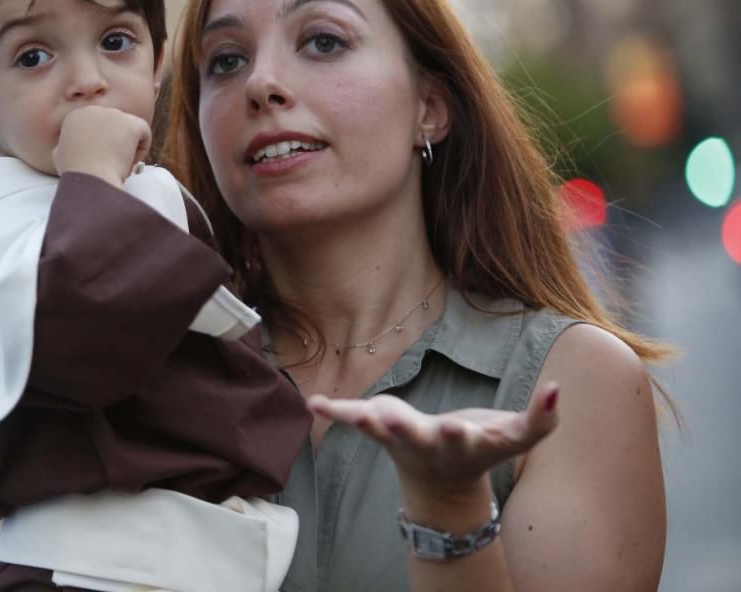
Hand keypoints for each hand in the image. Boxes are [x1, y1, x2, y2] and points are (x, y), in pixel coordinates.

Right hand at [53, 105, 151, 186]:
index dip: (100, 145)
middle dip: (115, 143)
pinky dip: (142, 148)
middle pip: (113, 125)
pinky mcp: (130, 123)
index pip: (97, 126)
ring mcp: (112, 114)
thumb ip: (66, 144)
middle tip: (112, 163)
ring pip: (128, 128)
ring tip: (119, 164)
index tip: (97, 160)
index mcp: (75, 116)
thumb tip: (67, 145)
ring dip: (127, 146)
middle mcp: (93, 109)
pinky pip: (144, 132)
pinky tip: (130, 161)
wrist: (90, 179)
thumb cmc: (76, 173)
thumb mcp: (60, 156)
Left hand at [308, 383, 559, 505]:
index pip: (465, 442)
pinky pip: (354, 420)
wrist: (441, 483)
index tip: (460, 428)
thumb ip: (541, 418)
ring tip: (352, 409)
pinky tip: (314, 402)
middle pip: (415, 437)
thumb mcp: (514, 438)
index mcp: (462, 446)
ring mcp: (400, 439)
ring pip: (380, 431)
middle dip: (403, 428)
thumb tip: (559, 389)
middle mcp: (428, 444)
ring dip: (365, 420)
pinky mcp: (379, 429)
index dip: (462, 435)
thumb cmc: (480, 448)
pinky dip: (336, 411)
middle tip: (389, 419)